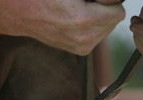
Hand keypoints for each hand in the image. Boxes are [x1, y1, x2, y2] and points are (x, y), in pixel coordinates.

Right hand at [0, 0, 124, 54]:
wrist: (23, 12)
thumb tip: (115, 0)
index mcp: (84, 20)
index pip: (118, 12)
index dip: (109, 1)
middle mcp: (85, 38)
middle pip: (113, 21)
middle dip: (105, 11)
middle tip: (84, 4)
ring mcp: (82, 47)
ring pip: (106, 29)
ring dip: (99, 19)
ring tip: (78, 12)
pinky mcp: (79, 50)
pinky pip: (97, 36)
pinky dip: (92, 28)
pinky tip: (75, 21)